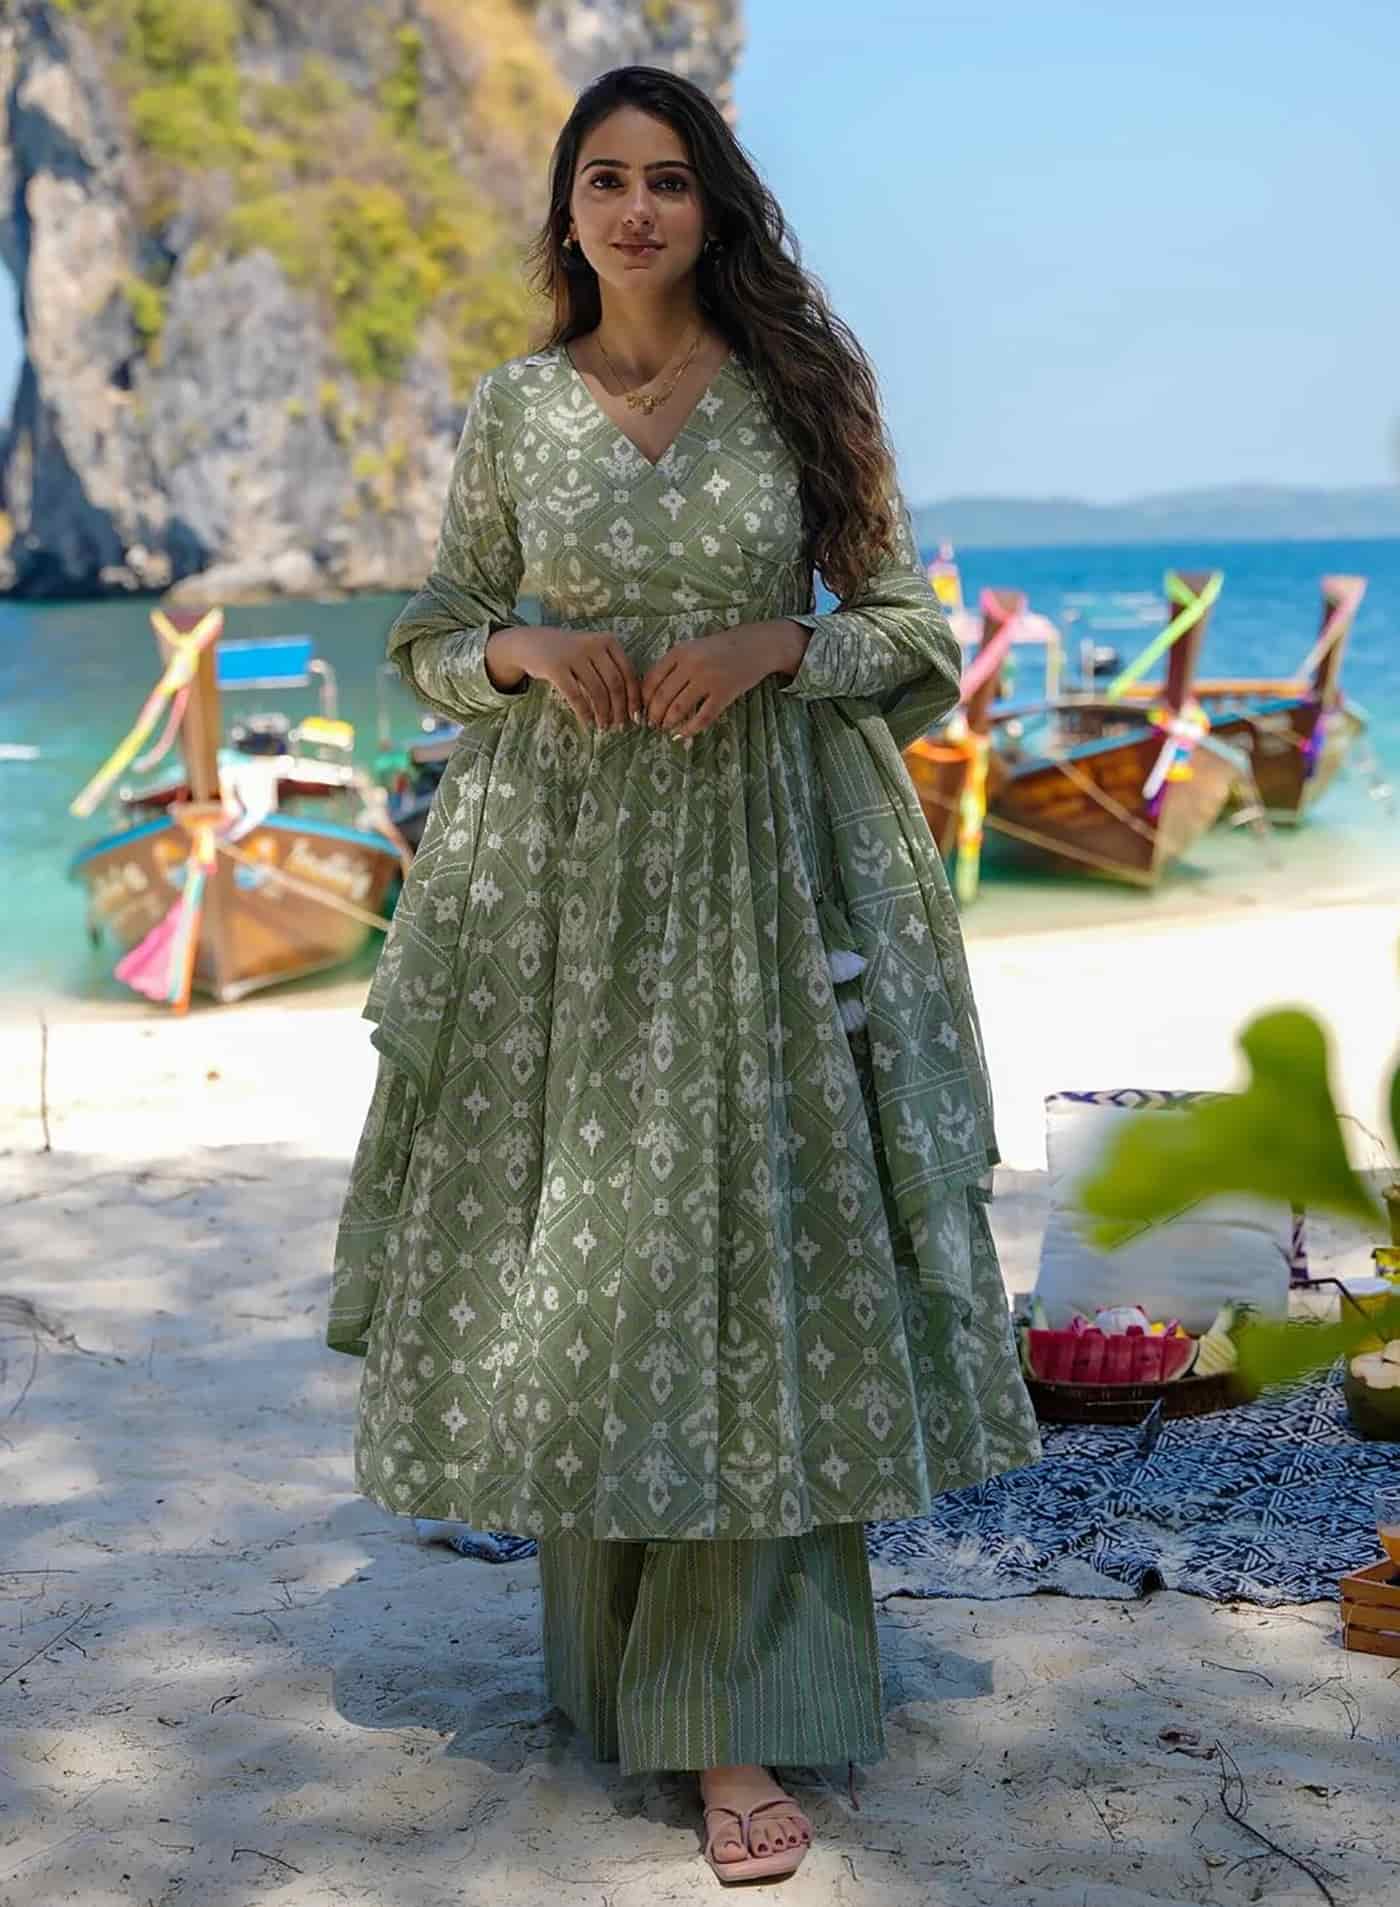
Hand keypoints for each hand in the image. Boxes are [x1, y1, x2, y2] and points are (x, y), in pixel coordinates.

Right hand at [495, 626, 641, 729]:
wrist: (532, 644)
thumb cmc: (570, 654)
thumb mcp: (594, 653)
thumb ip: (612, 670)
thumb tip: (631, 706)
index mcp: (608, 641)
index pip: (628, 673)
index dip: (634, 697)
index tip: (635, 716)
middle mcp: (593, 645)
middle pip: (615, 684)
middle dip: (619, 709)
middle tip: (619, 726)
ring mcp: (573, 655)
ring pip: (597, 691)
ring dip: (603, 714)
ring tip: (603, 726)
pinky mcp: (555, 667)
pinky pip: (575, 696)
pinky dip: (584, 713)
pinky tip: (588, 723)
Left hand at [640, 623, 806, 738]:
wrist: (756, 646)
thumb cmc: (720, 648)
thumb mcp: (692, 648)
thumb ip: (673, 666)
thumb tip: (651, 696)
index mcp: (679, 652)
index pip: (651, 680)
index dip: (643, 699)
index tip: (642, 710)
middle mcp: (691, 664)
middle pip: (662, 697)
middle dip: (653, 715)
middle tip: (652, 724)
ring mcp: (709, 679)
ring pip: (678, 709)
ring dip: (668, 723)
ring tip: (665, 728)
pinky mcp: (724, 694)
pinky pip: (702, 718)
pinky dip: (690, 729)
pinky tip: (683, 735)